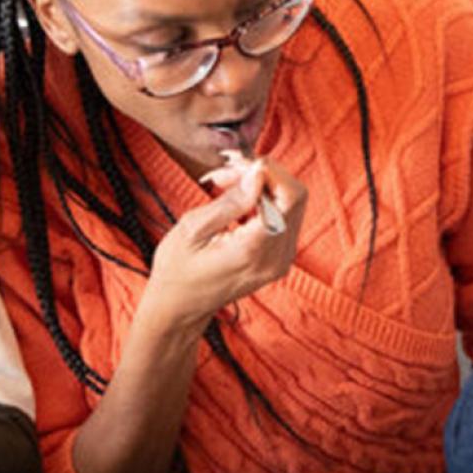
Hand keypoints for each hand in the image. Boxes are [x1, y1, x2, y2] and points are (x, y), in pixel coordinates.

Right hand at [144, 155, 306, 329]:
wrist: (180, 308)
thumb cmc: (177, 270)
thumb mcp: (193, 229)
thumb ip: (231, 201)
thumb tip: (259, 172)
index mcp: (255, 250)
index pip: (289, 197)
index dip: (268, 171)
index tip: (236, 164)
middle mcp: (277, 258)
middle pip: (296, 197)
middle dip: (265, 174)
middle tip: (227, 171)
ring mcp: (281, 261)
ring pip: (291, 204)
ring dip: (263, 186)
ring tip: (225, 184)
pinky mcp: (279, 259)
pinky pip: (284, 218)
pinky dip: (263, 200)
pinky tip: (235, 201)